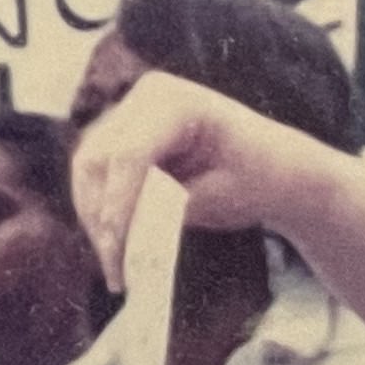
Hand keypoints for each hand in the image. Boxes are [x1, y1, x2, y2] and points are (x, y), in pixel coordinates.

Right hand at [68, 70, 317, 289]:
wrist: (276, 166)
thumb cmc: (258, 180)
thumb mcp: (217, 199)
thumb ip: (167, 211)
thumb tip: (123, 235)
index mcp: (177, 101)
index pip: (128, 155)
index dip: (116, 207)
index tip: (115, 254)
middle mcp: (146, 96)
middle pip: (98, 158)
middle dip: (99, 216)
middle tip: (113, 267)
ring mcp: (132, 110)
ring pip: (88, 166)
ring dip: (94, 214)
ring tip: (113, 262)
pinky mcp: (123, 131)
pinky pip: (97, 171)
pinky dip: (101, 206)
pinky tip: (113, 241)